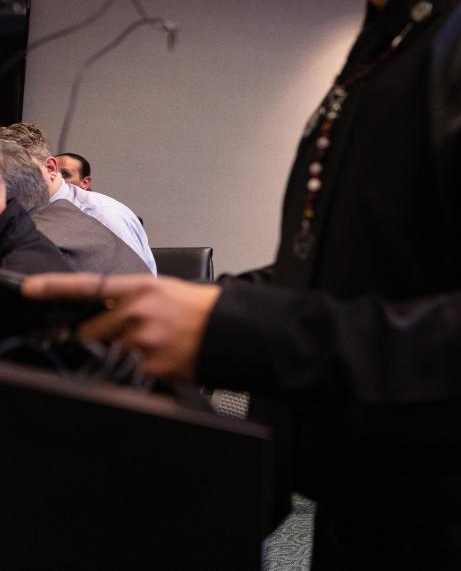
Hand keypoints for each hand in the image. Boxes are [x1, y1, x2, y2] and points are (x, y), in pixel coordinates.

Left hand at [23, 273, 220, 382]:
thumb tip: (101, 313)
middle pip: (89, 332)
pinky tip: (159, 362)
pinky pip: (127, 372)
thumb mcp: (164, 292)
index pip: (89, 285)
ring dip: (119, 356)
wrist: (232, 329)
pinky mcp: (151, 366)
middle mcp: (137, 313)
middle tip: (123, 337)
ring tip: (151, 349)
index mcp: (141, 288)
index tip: (29, 288)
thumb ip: (130, 301)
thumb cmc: (201, 309)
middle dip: (97, 338)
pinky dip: (137, 371)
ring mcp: (143, 341)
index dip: (55, 287)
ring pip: (107, 354)